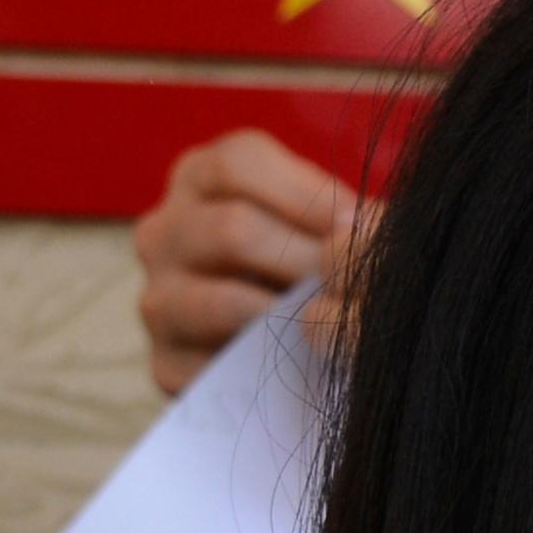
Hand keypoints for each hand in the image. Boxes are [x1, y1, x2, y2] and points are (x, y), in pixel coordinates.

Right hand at [131, 126, 364, 393]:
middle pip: (232, 229)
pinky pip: (220, 366)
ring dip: (293, 316)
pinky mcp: (166, 362)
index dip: (307, 195)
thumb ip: (341, 217)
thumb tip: (375, 234)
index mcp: (199, 180)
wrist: (272, 348)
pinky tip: (306, 366)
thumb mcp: (317, 221)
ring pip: (225, 300)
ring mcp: (157, 298)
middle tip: (354, 285)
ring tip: (335, 324)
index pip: (238, 164)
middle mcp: (163, 232)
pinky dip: (271, 368)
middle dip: (308, 260)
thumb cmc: (305, 266)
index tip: (355, 226)